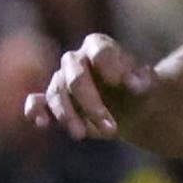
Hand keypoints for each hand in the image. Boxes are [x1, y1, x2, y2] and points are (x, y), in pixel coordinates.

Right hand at [26, 33, 147, 140]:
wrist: (129, 108)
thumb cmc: (137, 91)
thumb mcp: (147, 85)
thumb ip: (145, 81)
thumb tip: (137, 83)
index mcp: (99, 47)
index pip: (100, 51)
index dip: (110, 66)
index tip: (123, 84)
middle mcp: (76, 60)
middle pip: (76, 78)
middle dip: (92, 105)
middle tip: (112, 130)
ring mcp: (61, 80)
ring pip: (57, 93)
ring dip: (69, 116)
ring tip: (83, 135)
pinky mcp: (52, 102)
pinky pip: (36, 102)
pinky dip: (35, 110)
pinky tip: (41, 123)